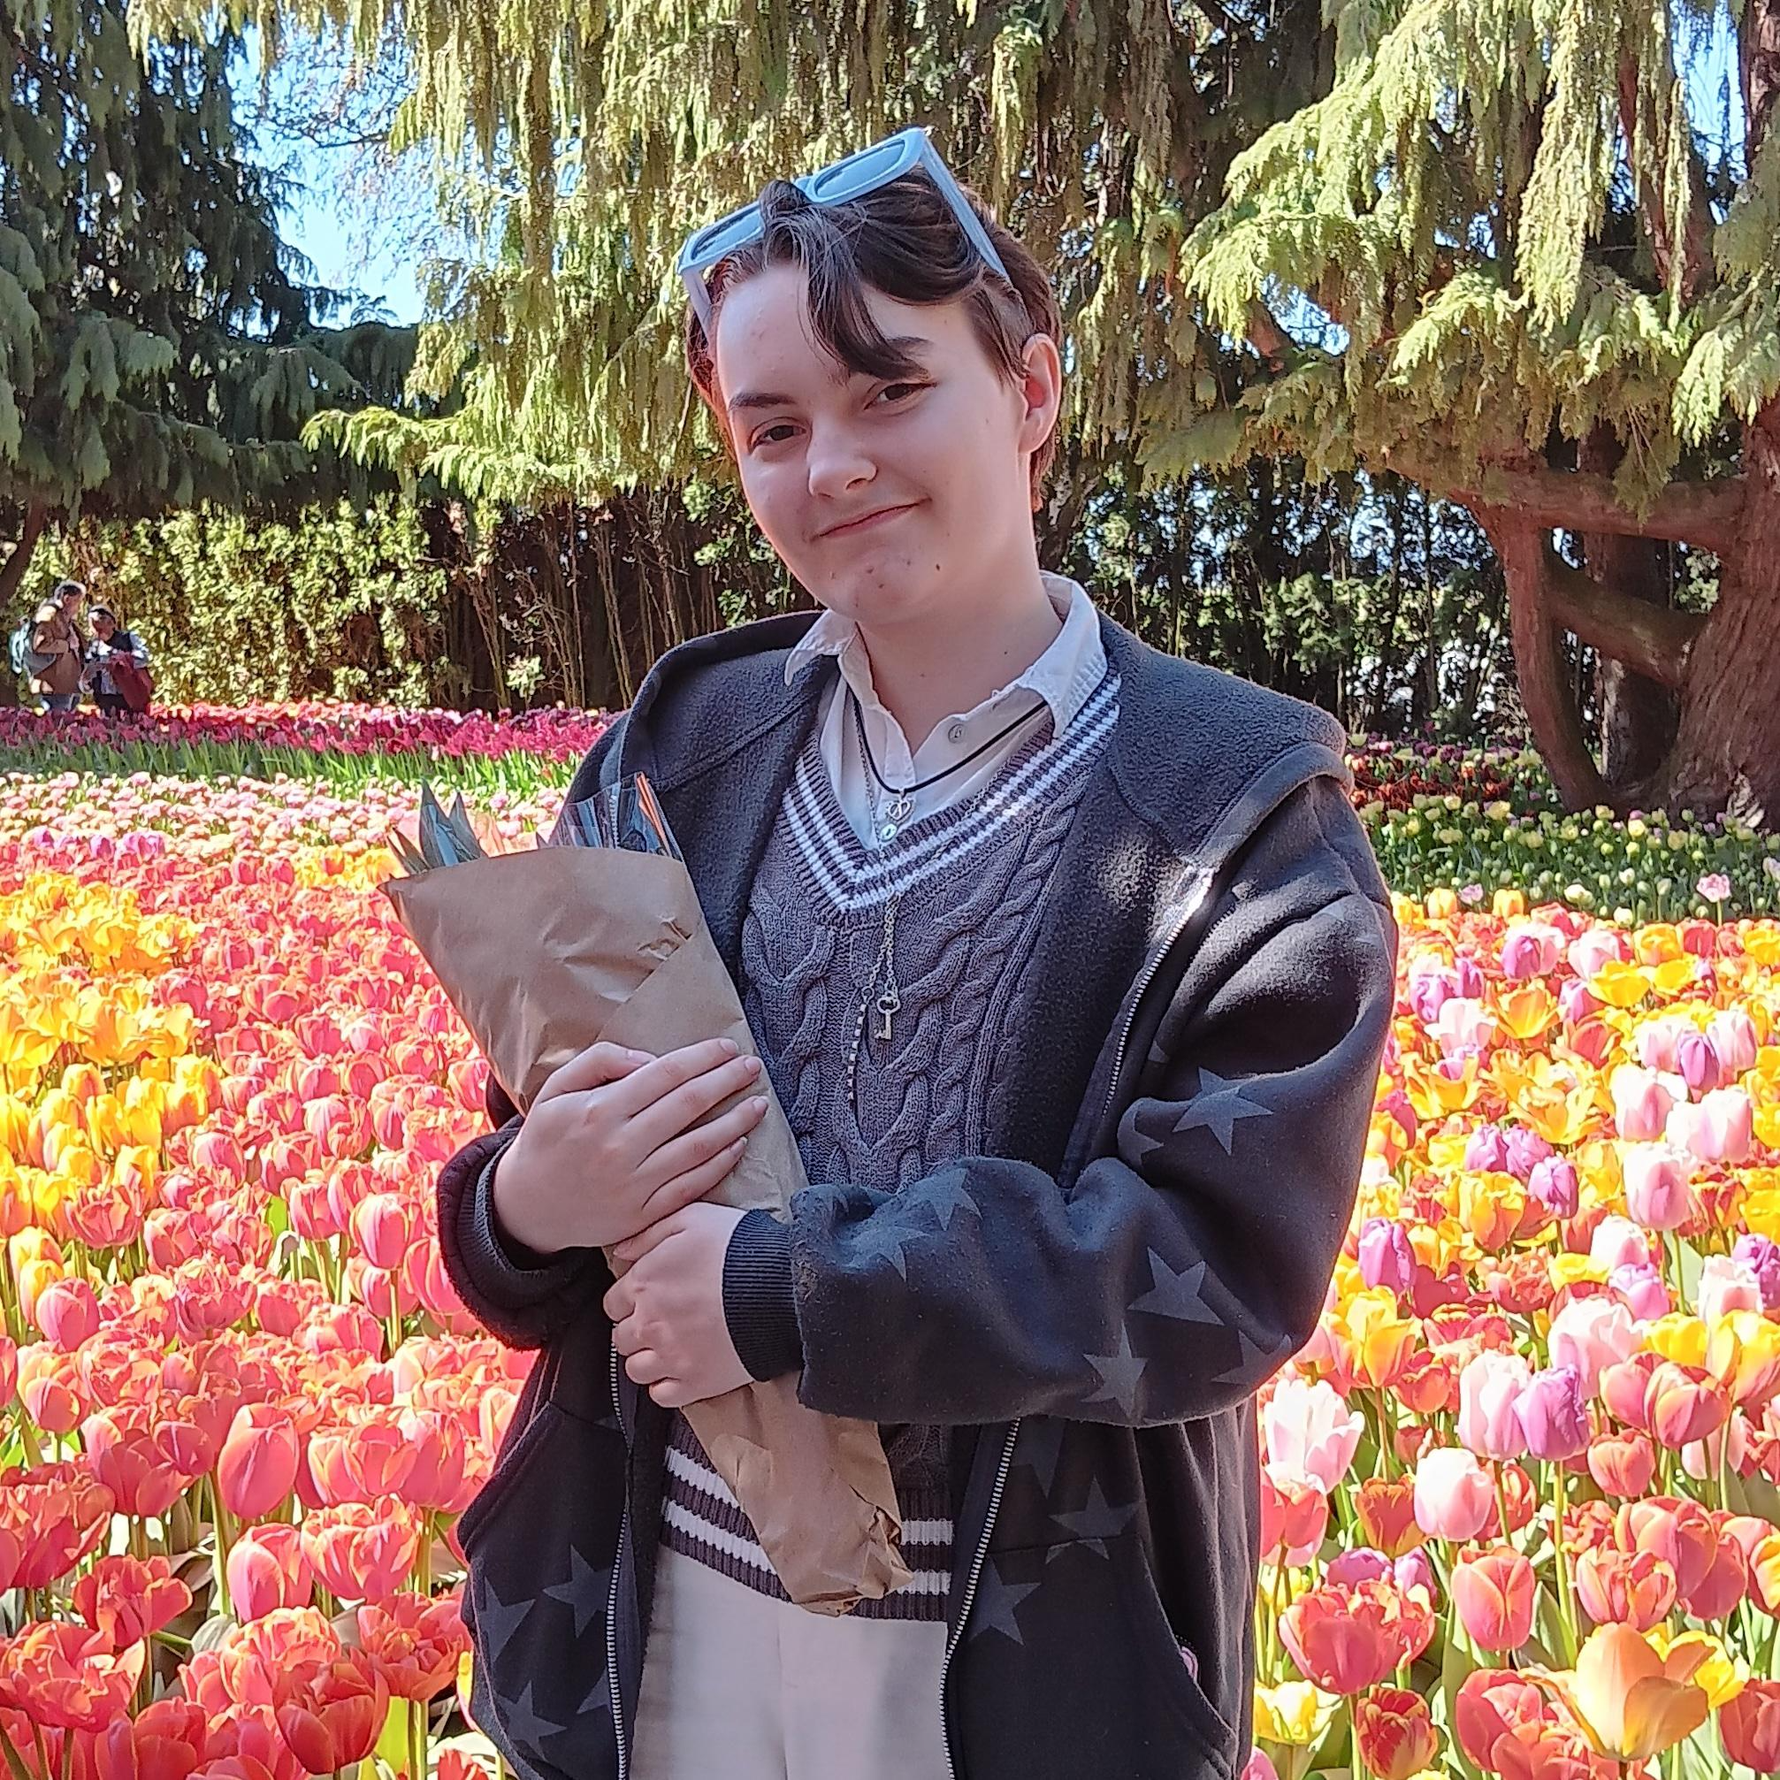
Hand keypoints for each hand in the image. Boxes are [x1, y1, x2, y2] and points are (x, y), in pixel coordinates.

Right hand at [490, 1037, 767, 1254]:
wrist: (527, 1206)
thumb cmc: (547, 1138)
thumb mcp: (557, 1089)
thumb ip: (601, 1062)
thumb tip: (650, 1060)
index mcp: (599, 1110)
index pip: (665, 1074)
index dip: (701, 1057)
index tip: (727, 1047)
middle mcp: (620, 1146)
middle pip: (689, 1105)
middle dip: (727, 1081)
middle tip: (753, 1066)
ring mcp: (634, 1184)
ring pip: (699, 1147)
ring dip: (735, 1122)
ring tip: (758, 1104)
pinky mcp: (644, 1214)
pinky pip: (692, 1185)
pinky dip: (720, 1164)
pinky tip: (738, 1144)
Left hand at [607, 1203, 750, 1406]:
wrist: (782, 1288)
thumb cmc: (739, 1247)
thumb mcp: (693, 1218)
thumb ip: (649, 1233)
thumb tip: (620, 1252)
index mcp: (645, 1283)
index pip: (613, 1303)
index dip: (628, 1300)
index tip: (646, 1298)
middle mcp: (649, 1324)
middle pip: (622, 1338)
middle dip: (636, 1329)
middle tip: (661, 1322)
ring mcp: (671, 1358)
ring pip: (635, 1369)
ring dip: (647, 1359)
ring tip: (669, 1348)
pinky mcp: (695, 1383)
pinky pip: (661, 1396)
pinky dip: (666, 1386)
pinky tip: (681, 1370)